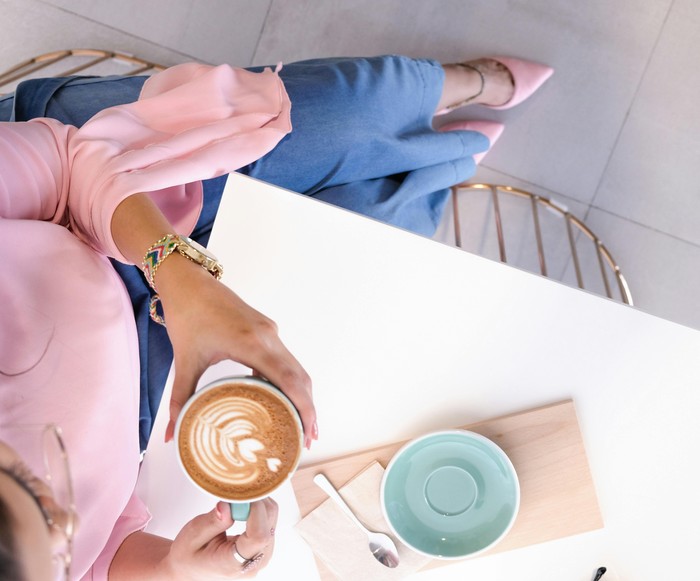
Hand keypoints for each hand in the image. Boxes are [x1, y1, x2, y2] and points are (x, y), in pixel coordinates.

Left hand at [156, 255, 317, 446]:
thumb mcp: (185, 361)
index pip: (289, 380)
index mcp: (251, 344)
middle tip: (307, 439)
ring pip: (297, 368)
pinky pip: (287, 358)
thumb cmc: (188, 316)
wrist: (189, 282)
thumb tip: (170, 435)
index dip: (304, 408)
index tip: (307, 432)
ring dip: (303, 395)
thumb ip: (180, 400)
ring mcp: (270, 331)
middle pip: (300, 377)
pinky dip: (291, 381)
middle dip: (308, 409)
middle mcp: (268, 336)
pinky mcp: (267, 329)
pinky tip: (285, 399)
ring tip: (301, 424)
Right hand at [167, 499, 277, 579]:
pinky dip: (258, 509)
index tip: (242, 494)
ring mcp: (261, 556)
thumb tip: (229, 505)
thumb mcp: (192, 536)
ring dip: (257, 504)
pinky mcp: (263, 547)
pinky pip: (269, 521)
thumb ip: (212, 521)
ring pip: (272, 519)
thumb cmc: (188, 556)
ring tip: (235, 504)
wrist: (189, 570)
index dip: (256, 510)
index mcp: (233, 564)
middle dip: (256, 502)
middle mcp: (253, 563)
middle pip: (269, 524)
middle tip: (236, 494)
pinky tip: (242, 509)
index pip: (259, 536)